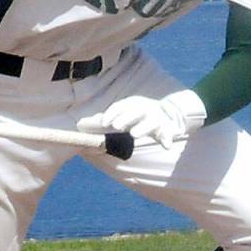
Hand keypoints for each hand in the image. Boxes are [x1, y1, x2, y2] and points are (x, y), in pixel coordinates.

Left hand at [76, 90, 205, 149]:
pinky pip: (168, 133)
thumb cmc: (138, 116)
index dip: (112, 113)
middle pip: (136, 111)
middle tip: (116, 127)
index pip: (121, 106)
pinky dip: (167, 138)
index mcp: (133, 104)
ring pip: (151, 121)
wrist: (170, 113)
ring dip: (143, 127)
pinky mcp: (168, 129)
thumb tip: (80, 124)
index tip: (103, 123)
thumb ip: (103, 121)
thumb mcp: (122, 115)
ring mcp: (158, 118)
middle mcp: (145, 109)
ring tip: (134, 134)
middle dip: (126, 118)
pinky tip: (166, 146)